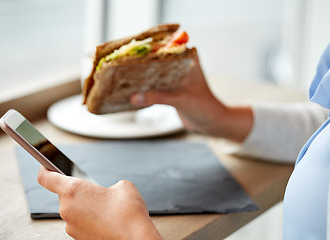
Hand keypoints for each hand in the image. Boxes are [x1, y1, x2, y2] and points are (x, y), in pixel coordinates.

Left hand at [37, 166, 161, 239]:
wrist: (135, 239)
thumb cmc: (128, 214)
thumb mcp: (123, 186)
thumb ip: (109, 185)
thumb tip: (109, 193)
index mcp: (73, 190)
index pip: (47, 178)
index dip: (45, 169)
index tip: (45, 166)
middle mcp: (67, 209)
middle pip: (65, 194)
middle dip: (80, 192)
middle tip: (97, 193)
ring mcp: (71, 226)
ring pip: (73, 209)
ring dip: (85, 207)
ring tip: (105, 209)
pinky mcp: (78, 238)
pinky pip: (79, 222)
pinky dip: (89, 219)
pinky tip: (105, 219)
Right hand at [131, 56, 252, 141]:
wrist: (211, 123)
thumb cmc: (203, 107)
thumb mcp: (181, 100)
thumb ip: (158, 97)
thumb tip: (133, 97)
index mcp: (187, 58)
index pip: (163, 47)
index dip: (145, 48)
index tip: (127, 52)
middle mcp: (180, 63)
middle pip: (154, 59)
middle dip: (138, 63)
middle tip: (118, 66)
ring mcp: (174, 75)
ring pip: (152, 72)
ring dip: (139, 76)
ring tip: (119, 78)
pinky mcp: (169, 87)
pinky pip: (153, 85)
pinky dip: (143, 88)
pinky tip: (129, 91)